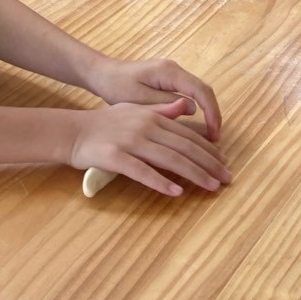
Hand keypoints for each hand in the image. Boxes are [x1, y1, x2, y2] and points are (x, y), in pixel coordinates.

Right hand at [69, 98, 230, 196]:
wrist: (74, 131)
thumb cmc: (105, 123)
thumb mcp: (135, 110)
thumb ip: (161, 111)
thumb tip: (185, 107)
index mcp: (152, 116)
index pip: (187, 134)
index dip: (208, 150)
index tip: (224, 162)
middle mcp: (145, 126)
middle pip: (183, 147)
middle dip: (209, 164)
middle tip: (227, 179)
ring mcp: (130, 141)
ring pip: (169, 159)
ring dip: (194, 174)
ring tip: (211, 186)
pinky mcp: (116, 157)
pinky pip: (142, 171)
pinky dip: (161, 182)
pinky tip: (176, 192)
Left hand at [85, 55, 221, 139]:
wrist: (102, 75)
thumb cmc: (116, 86)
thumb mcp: (139, 99)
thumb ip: (165, 104)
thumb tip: (192, 110)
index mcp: (169, 72)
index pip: (201, 91)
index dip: (212, 113)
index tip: (214, 135)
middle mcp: (175, 70)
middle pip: (204, 92)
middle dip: (213, 116)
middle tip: (215, 141)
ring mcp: (172, 75)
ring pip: (198, 95)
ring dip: (206, 115)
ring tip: (209, 141)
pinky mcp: (167, 83)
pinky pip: (188, 96)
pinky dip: (196, 112)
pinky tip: (195, 131)